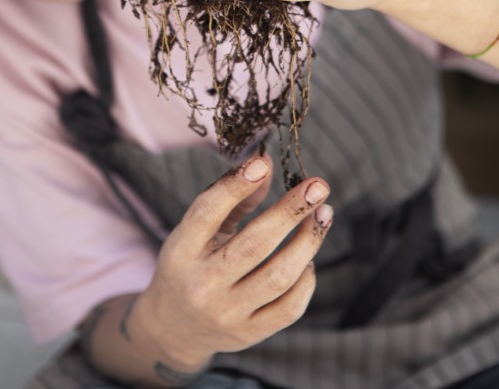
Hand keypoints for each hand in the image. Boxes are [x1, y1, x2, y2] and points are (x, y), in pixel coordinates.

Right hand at [132, 154, 331, 371]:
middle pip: (253, 245)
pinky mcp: (249, 334)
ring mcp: (227, 314)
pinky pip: (289, 308)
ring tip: (324, 215)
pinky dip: (306, 279)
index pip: (207, 213)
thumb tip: (267, 163)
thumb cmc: (192, 263)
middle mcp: (202, 284)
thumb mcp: (198, 230)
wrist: (174, 326)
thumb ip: (232, 198)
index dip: (236, 186)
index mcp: (181, 251)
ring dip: (308, 241)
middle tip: (318, 186)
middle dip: (291, 211)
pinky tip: (309, 258)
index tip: (263, 163)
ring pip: (278, 276)